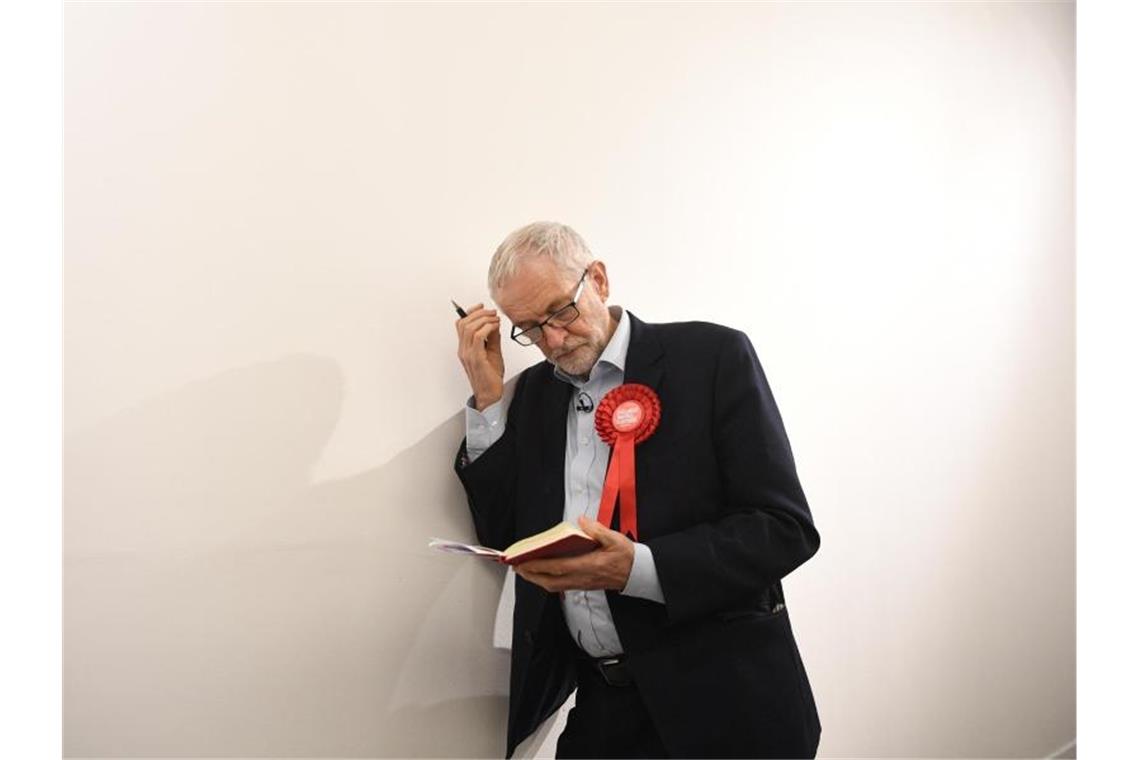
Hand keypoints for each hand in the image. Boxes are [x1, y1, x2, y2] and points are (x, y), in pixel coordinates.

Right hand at [455, 302, 504, 409]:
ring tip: (495, 319)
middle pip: (464, 323)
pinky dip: (486, 328)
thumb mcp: (493, 351)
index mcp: (465, 348)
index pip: (461, 324)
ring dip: (484, 319)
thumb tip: (494, 322)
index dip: (470, 312)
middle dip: (479, 313)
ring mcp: (468, 354)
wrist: (490, 394)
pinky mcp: (476, 359)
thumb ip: (492, 337)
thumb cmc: (491, 376)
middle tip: (492, 312)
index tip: (482, 306)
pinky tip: (495, 327)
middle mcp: (463, 350)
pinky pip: (477, 338)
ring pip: (469, 328)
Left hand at [514, 516, 634, 592]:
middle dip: (531, 575)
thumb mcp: (615, 539)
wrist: (637, 573)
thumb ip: (597, 529)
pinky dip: (547, 580)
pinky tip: (542, 573)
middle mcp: (582, 578)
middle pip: (550, 581)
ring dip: (537, 579)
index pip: (557, 567)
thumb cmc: (625, 556)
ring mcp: (581, 583)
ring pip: (553, 586)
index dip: (538, 565)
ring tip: (524, 570)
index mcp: (588, 565)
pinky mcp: (583, 585)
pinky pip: (560, 586)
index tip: (523, 561)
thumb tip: (581, 521)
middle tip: (516, 567)